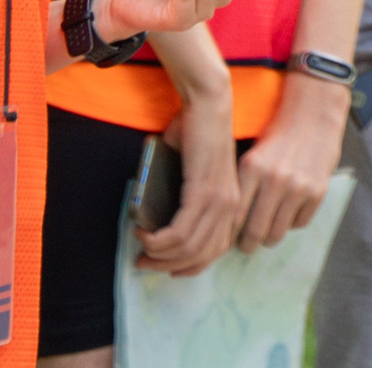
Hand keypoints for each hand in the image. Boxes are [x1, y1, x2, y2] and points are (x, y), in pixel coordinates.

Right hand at [136, 90, 241, 274]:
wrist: (207, 104)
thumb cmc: (196, 133)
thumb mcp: (193, 173)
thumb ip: (184, 197)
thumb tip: (160, 219)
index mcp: (230, 205)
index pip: (215, 251)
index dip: (189, 266)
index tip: (166, 267)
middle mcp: (229, 207)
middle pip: (200, 256)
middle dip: (168, 266)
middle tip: (144, 262)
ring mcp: (218, 201)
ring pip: (189, 249)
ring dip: (160, 256)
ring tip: (141, 248)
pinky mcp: (203, 192)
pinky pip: (180, 233)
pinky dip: (158, 241)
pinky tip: (144, 234)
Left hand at [234, 79, 349, 250]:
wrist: (314, 116)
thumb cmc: (278, 136)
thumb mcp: (252, 154)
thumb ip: (241, 184)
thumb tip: (226, 222)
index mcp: (251, 167)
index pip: (234, 216)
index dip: (229, 234)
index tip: (228, 240)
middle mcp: (274, 179)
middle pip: (255, 231)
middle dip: (248, 244)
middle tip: (246, 245)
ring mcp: (298, 187)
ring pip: (277, 233)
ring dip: (270, 238)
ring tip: (266, 234)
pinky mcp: (317, 192)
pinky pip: (299, 224)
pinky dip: (292, 223)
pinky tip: (288, 212)